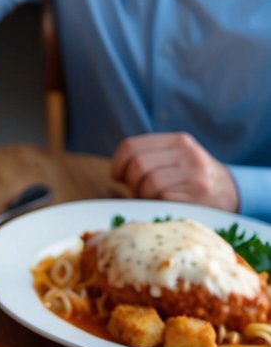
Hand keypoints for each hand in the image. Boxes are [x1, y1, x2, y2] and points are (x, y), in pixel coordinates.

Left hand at [110, 132, 238, 210]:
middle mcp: (186, 153)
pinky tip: (162, 206)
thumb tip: (115, 171)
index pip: (131, 146)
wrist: (232, 193)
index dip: (117, 164)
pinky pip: (163, 199)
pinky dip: (157, 204)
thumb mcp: (177, 158)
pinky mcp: (199, 194)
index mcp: (176, 140)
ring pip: (149, 183)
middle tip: (136, 192)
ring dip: (143, 196)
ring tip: (150, 199)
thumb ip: (150, 158)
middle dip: (130, 183)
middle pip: (138, 165)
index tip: (117, 176)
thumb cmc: (193, 178)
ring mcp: (195, 173)